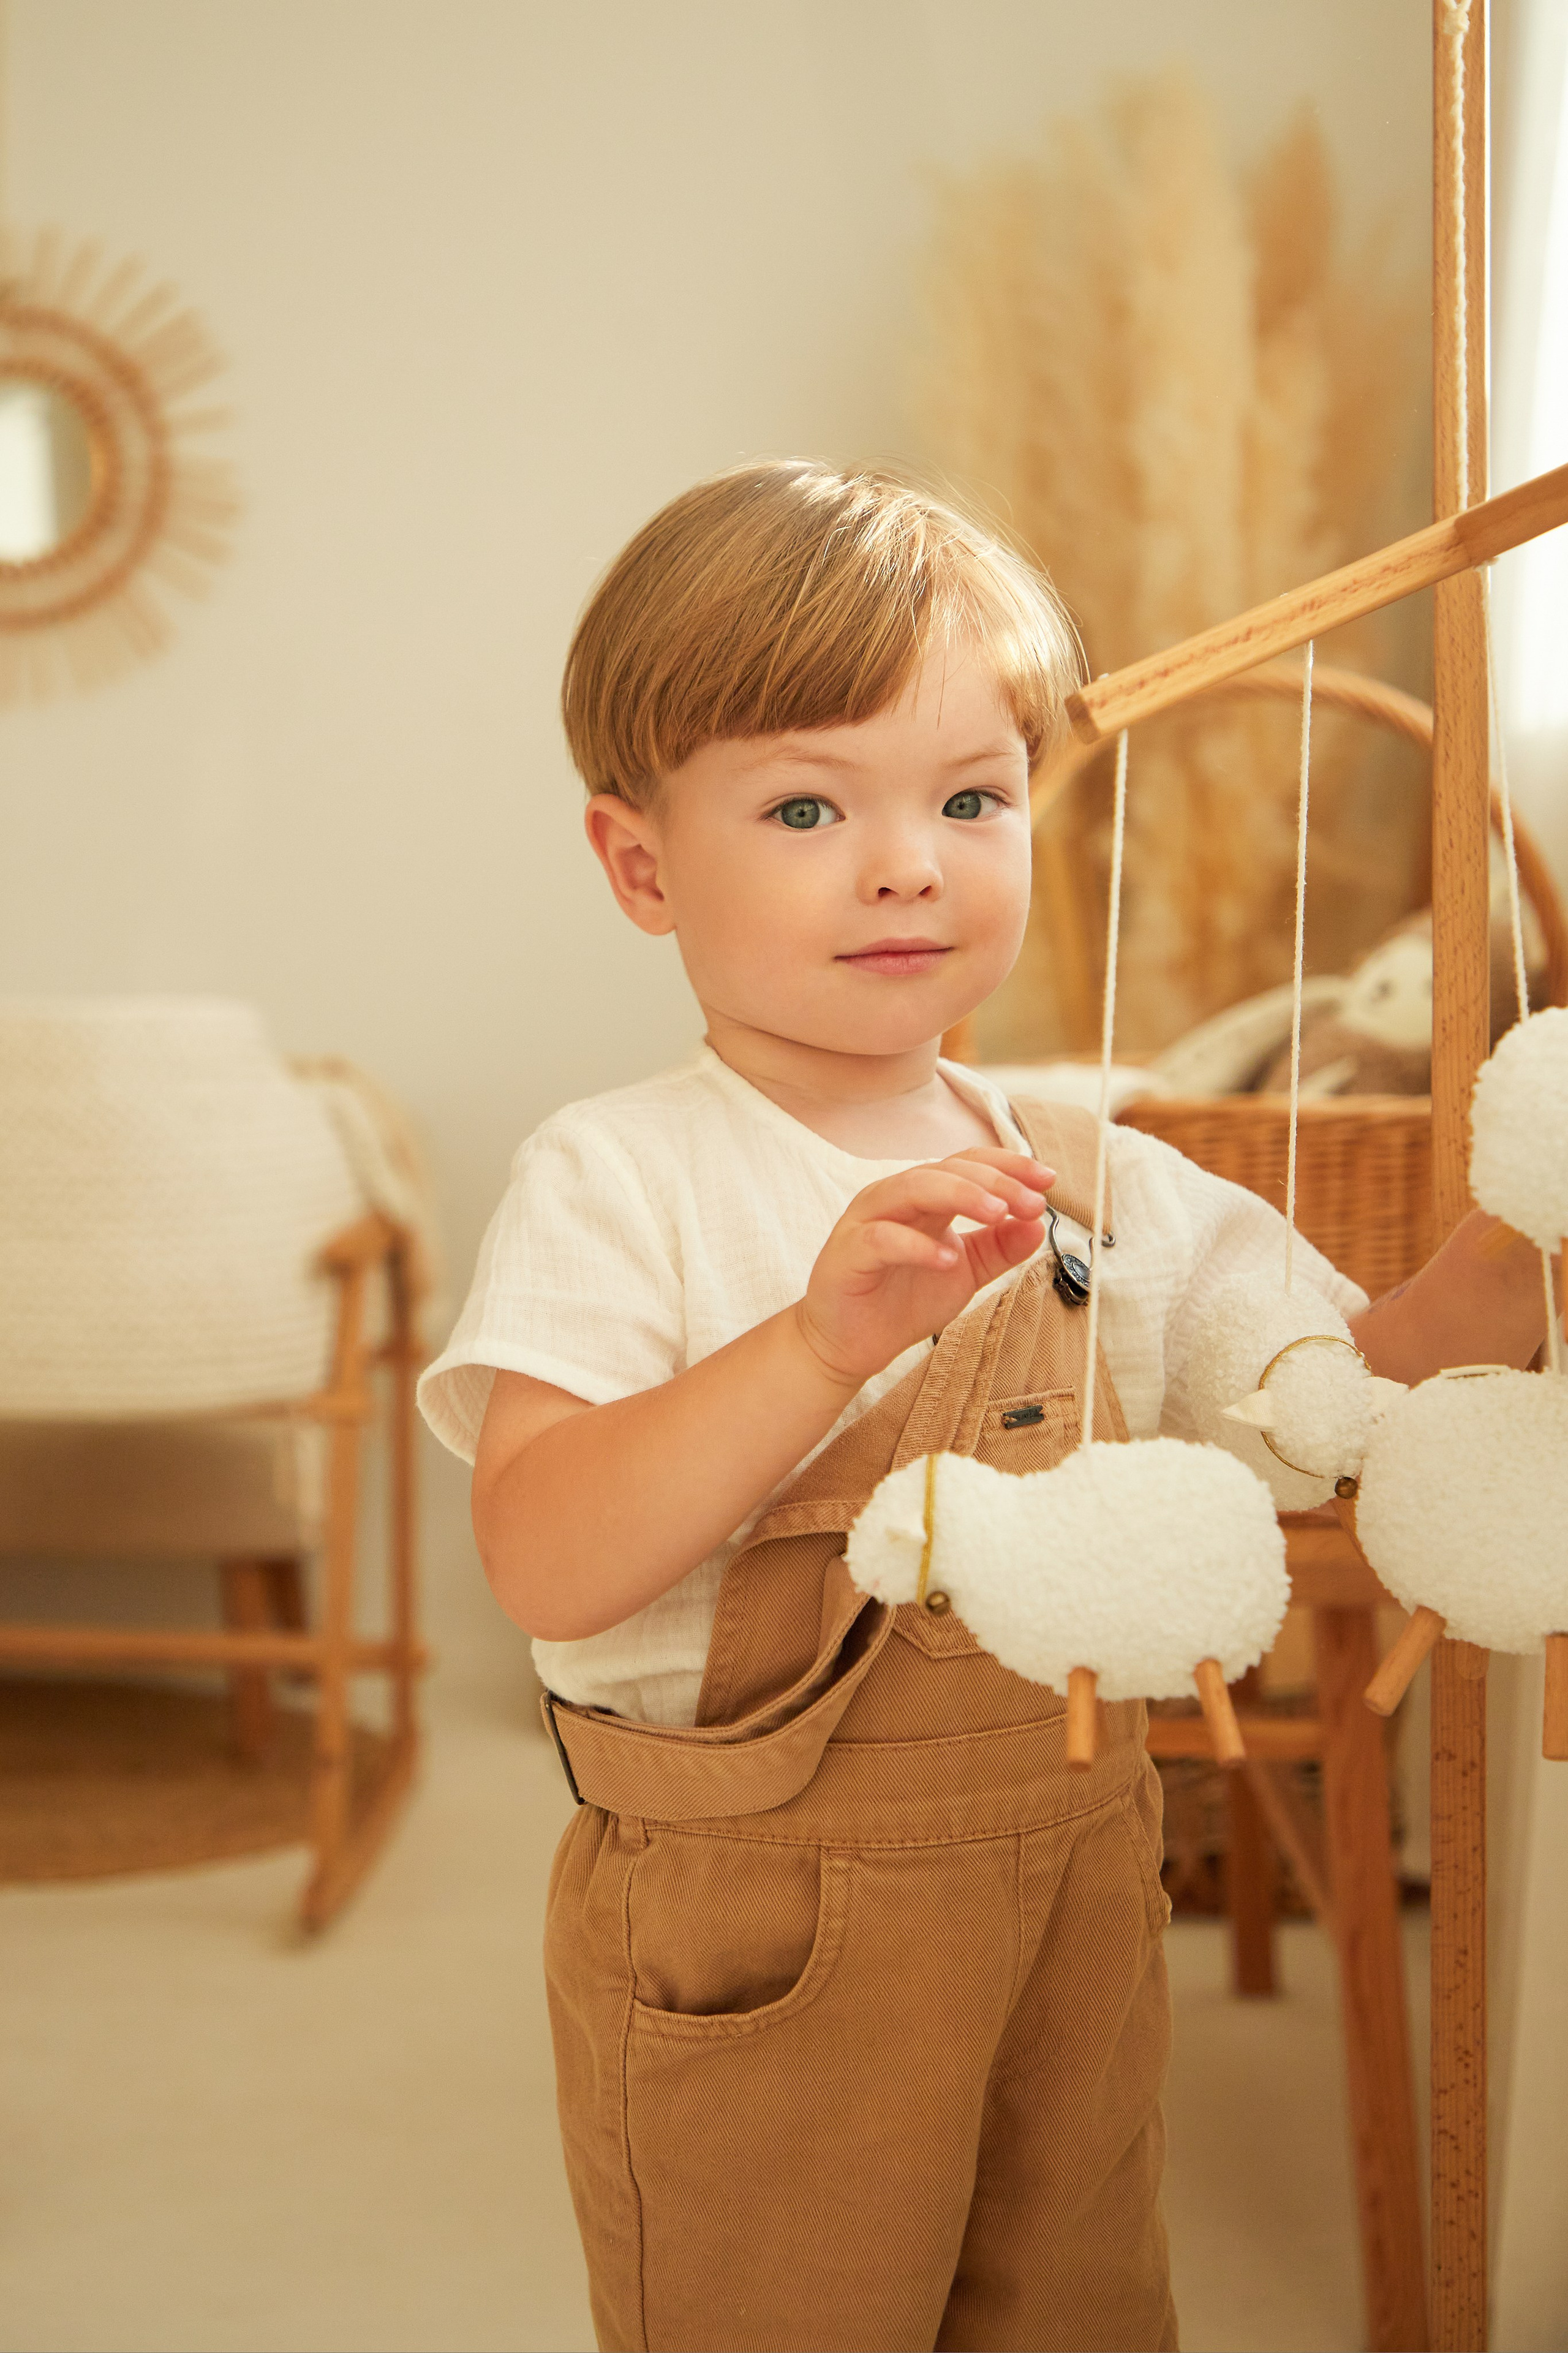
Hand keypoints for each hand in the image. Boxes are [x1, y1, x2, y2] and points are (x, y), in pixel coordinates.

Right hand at [795, 1149, 1053, 1390]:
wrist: (850, 1345)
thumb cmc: (902, 1301)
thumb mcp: (965, 1272)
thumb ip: (999, 1247)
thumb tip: (1038, 1223)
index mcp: (923, 1197)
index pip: (968, 1164)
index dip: (1008, 1166)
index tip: (1047, 1180)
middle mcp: (894, 1198)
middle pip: (945, 1170)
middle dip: (994, 1182)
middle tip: (1031, 1203)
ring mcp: (867, 1220)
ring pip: (912, 1188)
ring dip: (959, 1195)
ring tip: (997, 1213)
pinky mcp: (847, 1252)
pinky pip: (882, 1238)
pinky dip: (916, 1245)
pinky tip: (947, 1259)